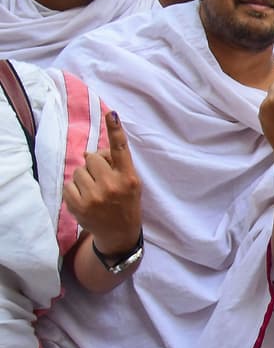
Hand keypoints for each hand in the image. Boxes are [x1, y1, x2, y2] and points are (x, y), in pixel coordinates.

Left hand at [65, 110, 141, 254]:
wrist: (120, 234)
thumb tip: (91, 153)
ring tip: (94, 192)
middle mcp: (113, 185)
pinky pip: (69, 185)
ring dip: (83, 178)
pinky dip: (74, 191)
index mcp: (128, 178)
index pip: (121, 150)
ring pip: (79, 170)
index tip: (111, 113)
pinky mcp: (80, 206)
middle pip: (92, 157)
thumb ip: (116, 166)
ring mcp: (95, 196)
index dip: (115, 130)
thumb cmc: (125, 203)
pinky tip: (85, 200)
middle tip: (102, 180)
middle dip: (94, 166)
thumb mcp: (130, 184)